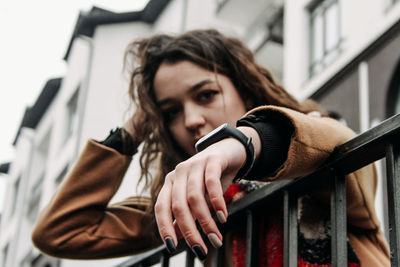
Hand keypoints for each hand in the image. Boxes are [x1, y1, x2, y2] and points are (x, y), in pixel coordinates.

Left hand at [154, 136, 248, 259]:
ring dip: (206, 221)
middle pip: (178, 206)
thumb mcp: (198, 197)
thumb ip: (187, 214)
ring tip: (215, 237)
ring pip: (194, 197)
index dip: (164, 227)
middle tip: (201, 249)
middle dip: (189, 231)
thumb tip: (176, 236)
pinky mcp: (212, 160)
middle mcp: (179, 173)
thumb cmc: (211, 178)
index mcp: (171, 182)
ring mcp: (194, 164)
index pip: (161, 207)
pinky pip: (211, 183)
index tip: (172, 247)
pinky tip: (223, 216)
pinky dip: (217, 202)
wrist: (229, 150)